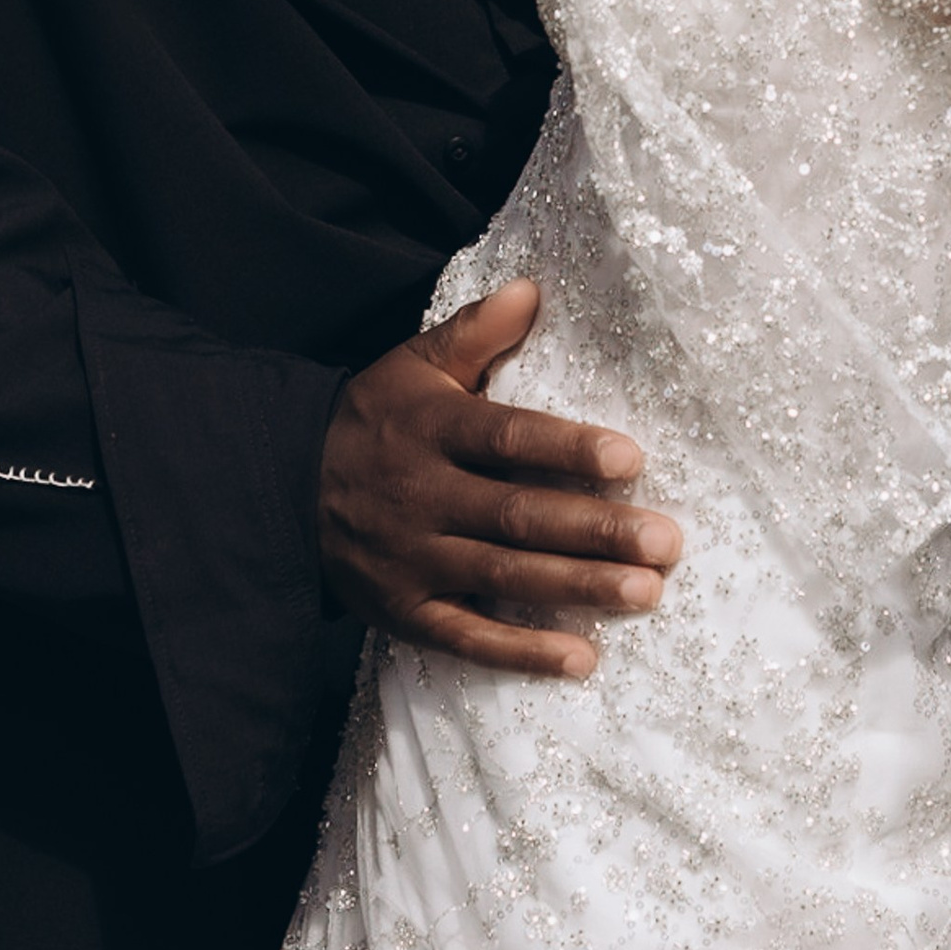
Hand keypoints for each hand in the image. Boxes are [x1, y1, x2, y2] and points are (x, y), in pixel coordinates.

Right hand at [318, 276, 682, 679]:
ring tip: (647, 591)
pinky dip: (522, 652)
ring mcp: (412, 559)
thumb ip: (474, 332)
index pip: (506, 438)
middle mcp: (422, 496)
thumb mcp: (412, 365)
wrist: (285, 488)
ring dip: (578, 587)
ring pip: (505, 576)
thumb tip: (533, 289)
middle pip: (518, 516)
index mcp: (430, 429)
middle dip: (596, 530)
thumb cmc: (373, 420)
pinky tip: (581, 660)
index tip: (630, 458)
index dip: (567, 449)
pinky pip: (468, 637)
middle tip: (666, 540)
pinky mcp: (405, 611)